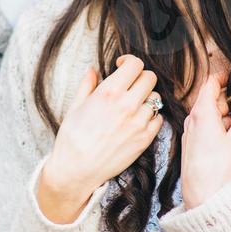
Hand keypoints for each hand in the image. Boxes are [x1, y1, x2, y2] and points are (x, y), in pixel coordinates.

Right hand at [38, 55, 163, 222]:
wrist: (76, 169)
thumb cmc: (72, 138)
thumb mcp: (75, 106)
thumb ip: (87, 84)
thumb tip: (92, 70)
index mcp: (109, 92)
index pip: (135, 64)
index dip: (129, 61)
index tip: (122, 66)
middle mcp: (127, 104)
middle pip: (150, 77)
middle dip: (140, 77)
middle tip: (130, 84)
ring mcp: (138, 122)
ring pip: (156, 98)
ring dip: (146, 97)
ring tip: (132, 104)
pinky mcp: (145, 139)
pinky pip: (158, 119)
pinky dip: (150, 117)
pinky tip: (137, 120)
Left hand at [181, 72, 230, 209]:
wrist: (204, 197)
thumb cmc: (220, 168)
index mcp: (202, 112)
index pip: (210, 83)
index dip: (223, 78)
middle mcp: (191, 119)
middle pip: (209, 98)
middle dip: (226, 101)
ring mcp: (189, 132)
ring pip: (207, 114)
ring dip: (222, 116)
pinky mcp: (190, 145)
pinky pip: (203, 127)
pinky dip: (216, 127)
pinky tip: (228, 140)